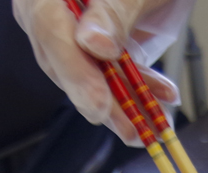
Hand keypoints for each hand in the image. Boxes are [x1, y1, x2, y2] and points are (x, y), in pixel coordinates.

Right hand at [12, 0, 184, 144]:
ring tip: (151, 123)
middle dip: (101, 99)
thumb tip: (92, 43)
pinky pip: (108, 71)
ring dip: (124, 103)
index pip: (48, 28)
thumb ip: (113, 8)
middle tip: (128, 126)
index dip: (73, 71)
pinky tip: (159, 98)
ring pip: (87, 73)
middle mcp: (52, 6)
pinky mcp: (97, 41)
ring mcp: (73, 25)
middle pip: (63, 59)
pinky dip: (137, 88)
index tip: (98, 102)